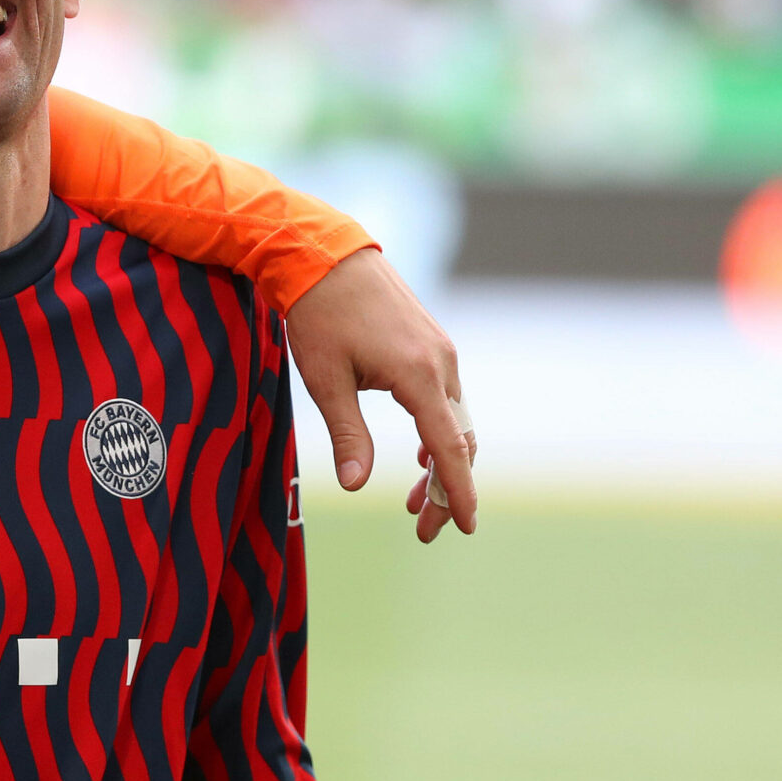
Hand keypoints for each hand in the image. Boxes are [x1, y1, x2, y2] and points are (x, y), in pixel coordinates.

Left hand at [284, 248, 476, 542]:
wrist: (322, 253)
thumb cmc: (317, 315)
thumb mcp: (325, 380)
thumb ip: (348, 434)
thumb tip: (356, 487)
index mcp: (418, 375)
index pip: (449, 448)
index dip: (457, 491)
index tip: (464, 526)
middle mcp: (440, 363)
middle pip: (458, 440)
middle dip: (444, 487)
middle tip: (422, 527)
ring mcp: (439, 350)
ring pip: (454, 420)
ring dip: (440, 462)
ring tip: (413, 500)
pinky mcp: (430, 342)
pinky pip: (446, 398)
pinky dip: (437, 432)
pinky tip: (418, 455)